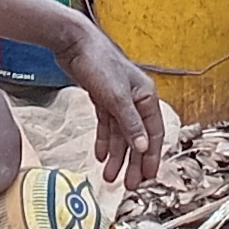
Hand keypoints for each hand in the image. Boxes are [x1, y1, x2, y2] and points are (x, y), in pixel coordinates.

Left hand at [58, 17, 166, 191]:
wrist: (74, 42)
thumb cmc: (99, 63)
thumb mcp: (116, 97)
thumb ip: (131, 124)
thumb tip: (144, 148)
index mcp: (146, 98)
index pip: (154, 133)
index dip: (152, 157)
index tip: (149, 178)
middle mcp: (136, 100)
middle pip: (137, 137)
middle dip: (134, 162)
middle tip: (130, 186)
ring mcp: (119, 100)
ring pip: (120, 134)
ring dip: (116, 156)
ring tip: (110, 177)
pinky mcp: (103, 98)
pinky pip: (107, 126)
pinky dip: (104, 141)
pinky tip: (99, 156)